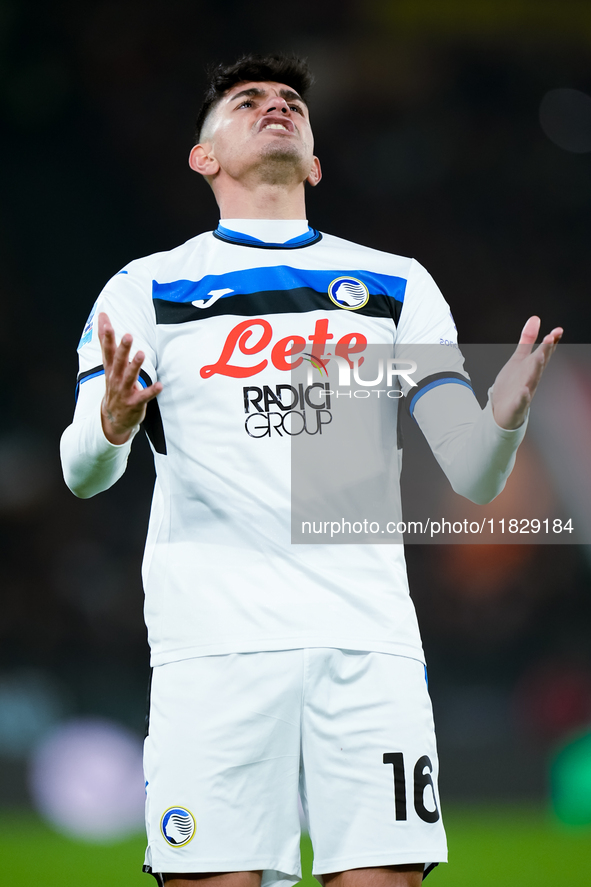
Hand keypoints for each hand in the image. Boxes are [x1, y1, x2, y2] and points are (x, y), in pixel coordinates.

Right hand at [98, 312, 161, 444]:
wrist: (113, 419)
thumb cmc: (115, 386)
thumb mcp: (109, 366)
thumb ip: (108, 343)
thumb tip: (102, 316)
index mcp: (111, 369)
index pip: (107, 349)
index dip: (106, 335)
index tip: (105, 321)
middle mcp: (116, 378)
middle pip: (118, 361)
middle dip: (122, 348)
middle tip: (127, 336)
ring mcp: (124, 391)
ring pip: (130, 376)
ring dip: (135, 365)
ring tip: (141, 354)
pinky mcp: (135, 402)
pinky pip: (144, 396)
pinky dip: (152, 391)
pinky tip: (160, 385)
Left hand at [492, 316, 562, 429]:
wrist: (503, 410)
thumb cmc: (514, 384)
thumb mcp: (519, 358)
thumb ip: (527, 339)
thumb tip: (535, 318)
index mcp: (533, 366)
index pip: (544, 352)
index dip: (550, 341)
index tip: (557, 330)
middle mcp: (532, 377)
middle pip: (540, 363)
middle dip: (545, 350)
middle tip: (551, 337)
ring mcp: (525, 391)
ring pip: (532, 379)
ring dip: (536, 368)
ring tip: (539, 356)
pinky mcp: (517, 404)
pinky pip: (521, 401)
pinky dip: (523, 396)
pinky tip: (523, 391)